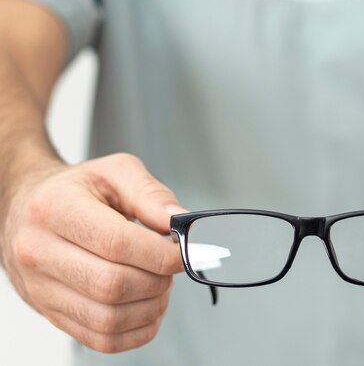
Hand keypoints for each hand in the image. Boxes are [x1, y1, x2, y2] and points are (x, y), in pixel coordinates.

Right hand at [0, 152, 187, 353]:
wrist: (29, 208)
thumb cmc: (78, 188)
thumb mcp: (116, 172)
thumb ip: (151, 193)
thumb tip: (179, 220)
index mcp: (55, 207)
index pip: (116, 243)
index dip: (160, 254)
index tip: (185, 252)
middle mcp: (39, 251)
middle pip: (111, 285)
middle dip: (158, 280)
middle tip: (173, 267)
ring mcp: (40, 288)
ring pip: (106, 319)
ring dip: (150, 307)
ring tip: (162, 284)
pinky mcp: (49, 313)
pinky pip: (99, 339)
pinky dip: (135, 331)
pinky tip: (149, 307)